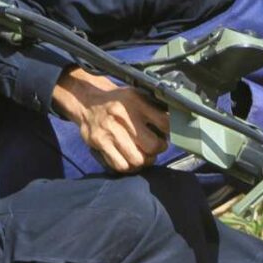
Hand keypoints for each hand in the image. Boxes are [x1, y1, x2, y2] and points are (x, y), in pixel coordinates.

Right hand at [52, 67, 169, 172]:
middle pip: (152, 145)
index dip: (169, 132)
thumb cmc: (117, 101)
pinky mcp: (99, 143)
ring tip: (145, 155)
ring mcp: (109, 131)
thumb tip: (176, 121)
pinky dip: (129, 167)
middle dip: (158, 149)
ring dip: (144, 161)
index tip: (166, 134)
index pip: (163, 123)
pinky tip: (131, 160)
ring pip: (137, 159)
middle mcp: (122, 116)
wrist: (87, 101)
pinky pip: (120, 165)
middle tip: (156, 147)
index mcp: (135, 102)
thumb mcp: (137, 96)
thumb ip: (154, 108)